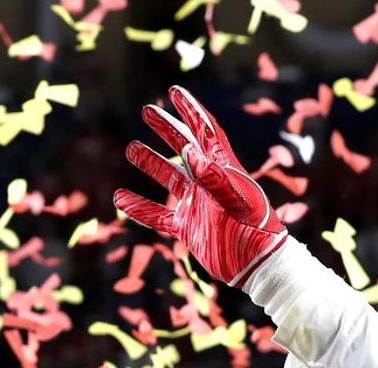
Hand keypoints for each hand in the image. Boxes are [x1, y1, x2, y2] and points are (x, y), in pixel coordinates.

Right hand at [115, 85, 285, 286]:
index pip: (204, 132)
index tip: (174, 91)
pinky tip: (120, 198)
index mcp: (224, 169)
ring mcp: (197, 205)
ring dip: (151, 163)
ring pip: (169, 178)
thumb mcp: (238, 202)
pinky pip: (158, 215)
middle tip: (147, 110)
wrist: (257, 266)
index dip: (190, 111)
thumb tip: (189, 152)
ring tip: (132, 149)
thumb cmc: (256, 232)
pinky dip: (139, 208)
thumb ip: (215, 178)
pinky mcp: (188, 227)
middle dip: (167, 128)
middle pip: (184, 148)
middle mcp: (209, 183)